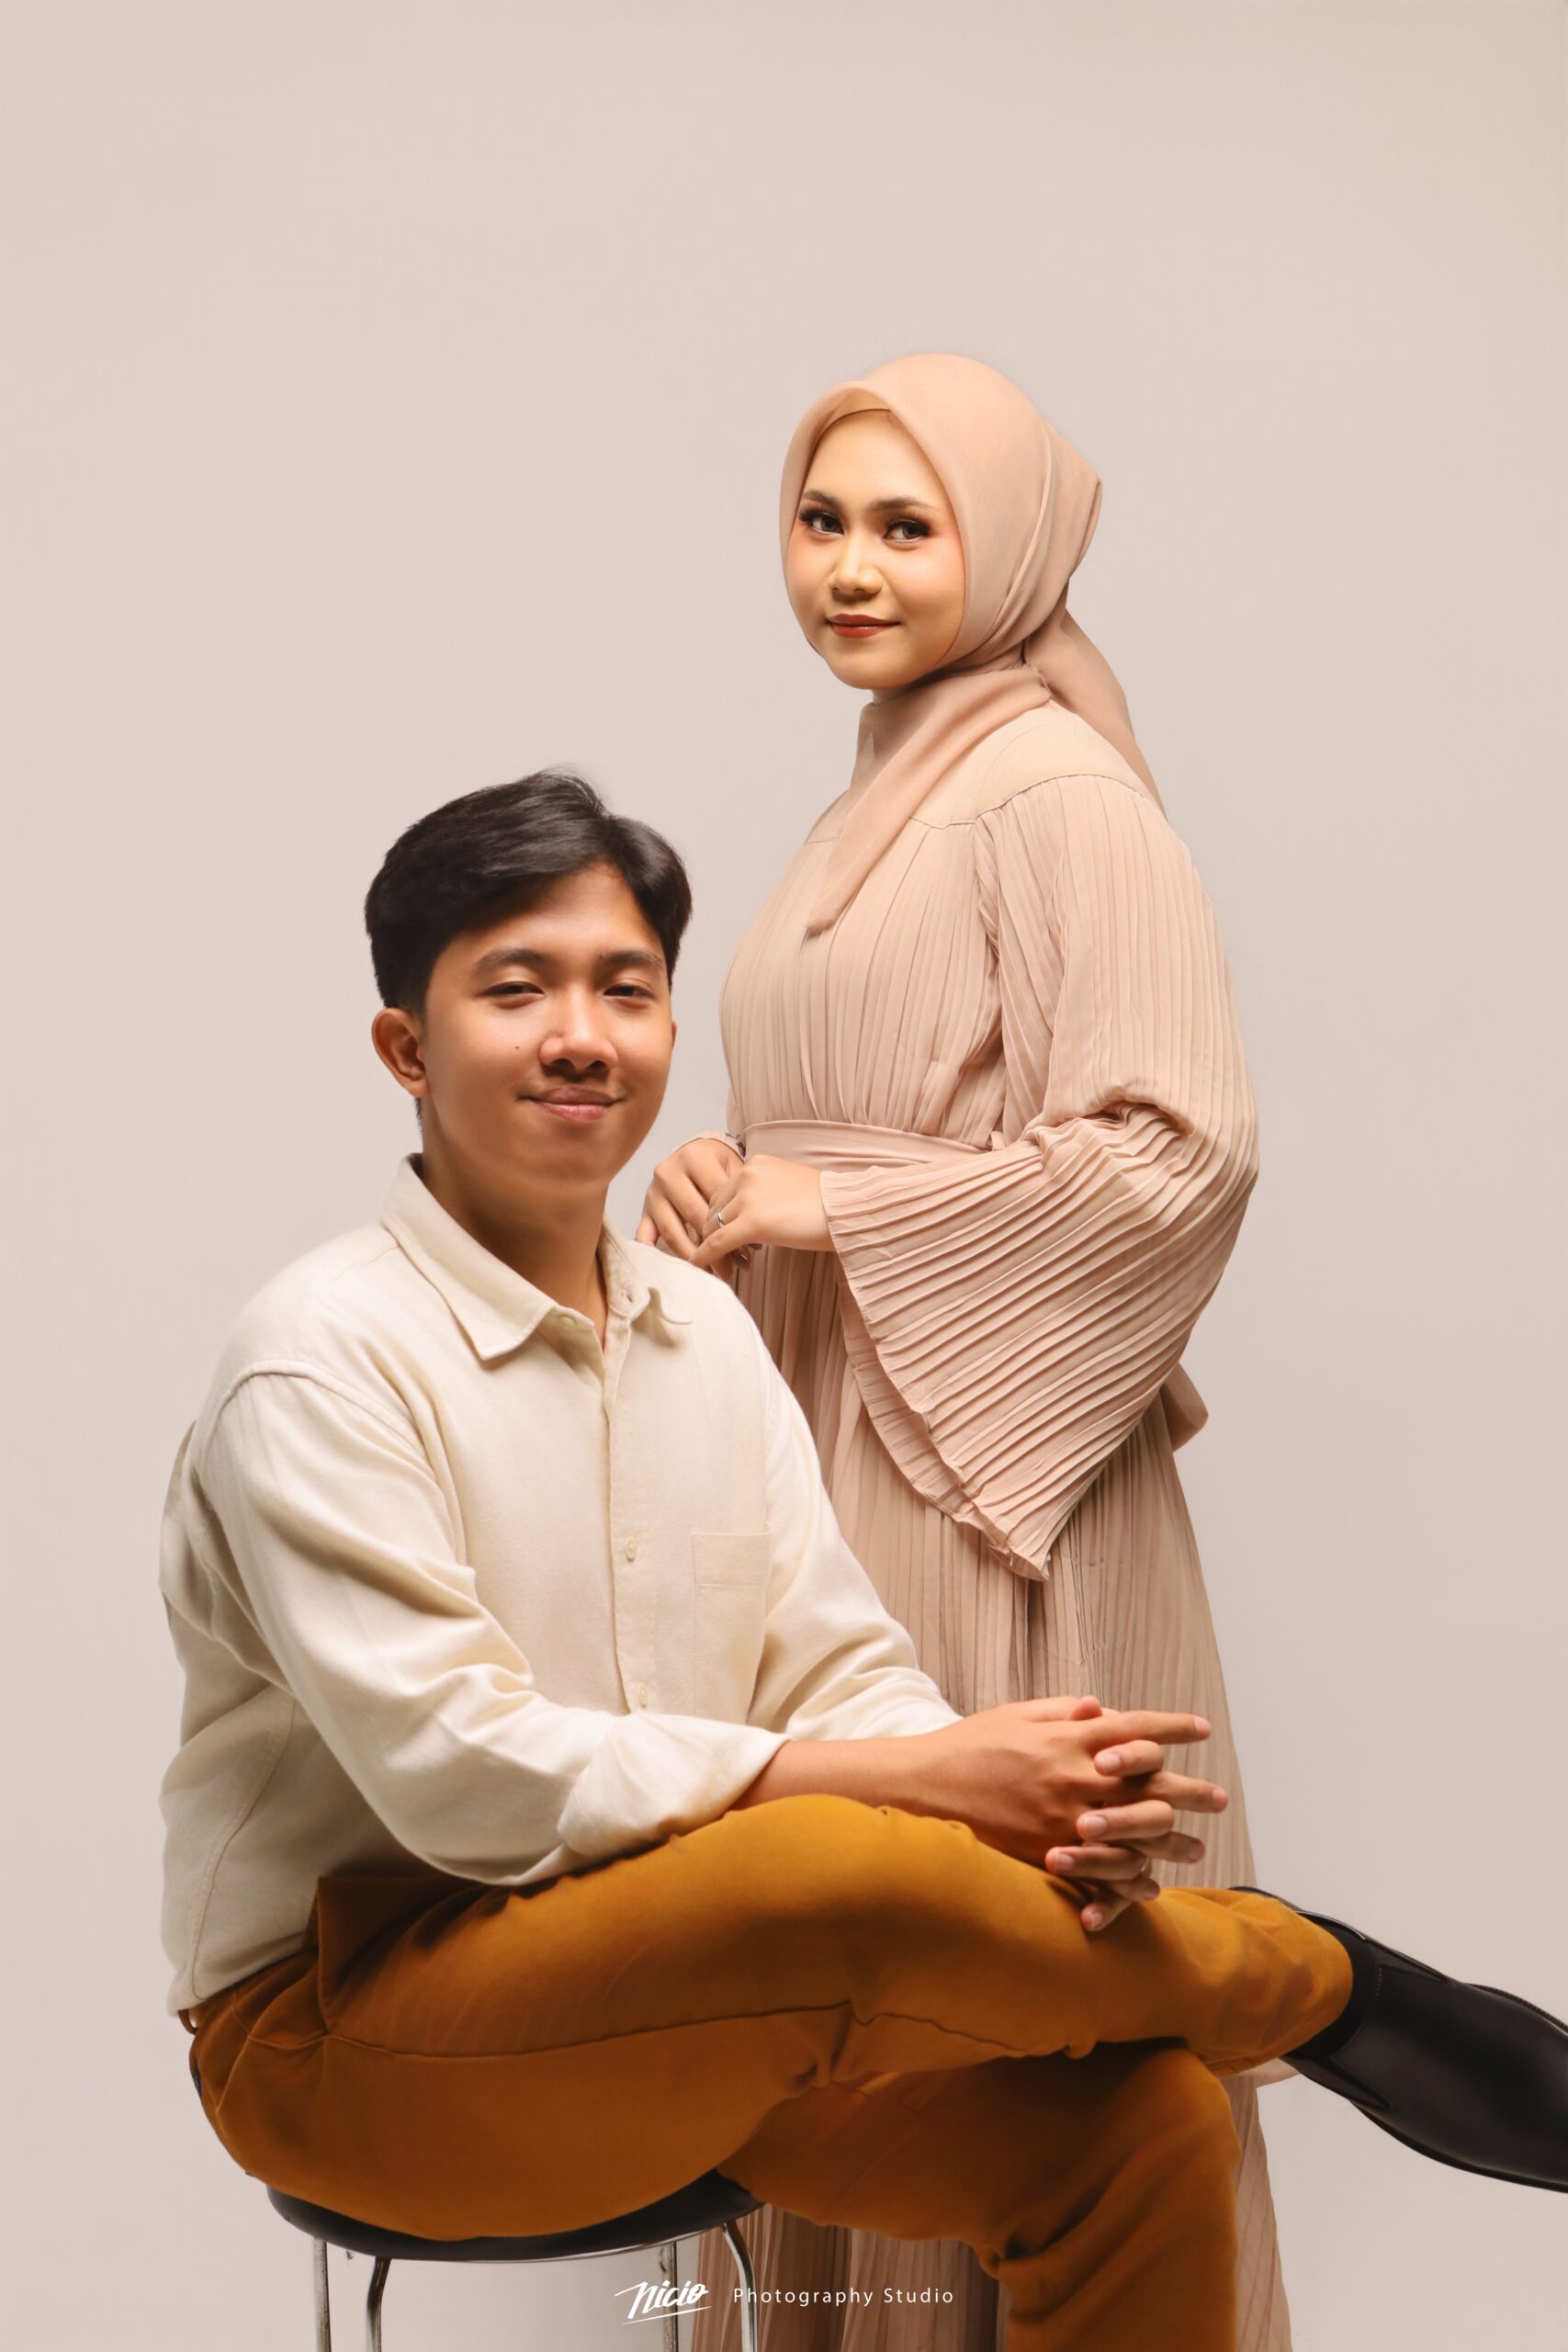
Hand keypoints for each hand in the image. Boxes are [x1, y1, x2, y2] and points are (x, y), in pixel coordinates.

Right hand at [636, 1138, 751, 1276]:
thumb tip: (749, 1246)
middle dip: (713, 1245)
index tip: (746, 1253)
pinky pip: (644, 1235)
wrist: (695, 1156)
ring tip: (711, 1272)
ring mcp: (653, 1193)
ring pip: (672, 1231)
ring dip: (692, 1256)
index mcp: (694, 1158)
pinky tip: (670, 1269)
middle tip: (729, 1269)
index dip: (731, 1226)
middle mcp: (669, 1172)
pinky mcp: (644, 1210)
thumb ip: (739, 1200)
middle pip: (694, 1216)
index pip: (715, 1198)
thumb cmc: (718, 1168)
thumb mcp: (732, 1171)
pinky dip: (654, 1253)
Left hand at [689, 1154, 832, 1268]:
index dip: (721, 1219)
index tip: (723, 1239)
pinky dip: (705, 1257)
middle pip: (714, 1210)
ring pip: (713, 1227)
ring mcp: (748, 1197)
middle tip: (720, 1257)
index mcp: (755, 1164)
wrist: (849, 1210)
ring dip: (712, 1249)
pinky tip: (699, 1268)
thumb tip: (747, 1220)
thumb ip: (763, 1195)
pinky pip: (717, 1242)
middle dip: (714, 1234)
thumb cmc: (827, 1204)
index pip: (723, 1194)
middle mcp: (747, 1174)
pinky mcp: (753, 1222)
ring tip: (720, 1267)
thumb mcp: (788, 1187)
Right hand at [898, 1695, 1226, 1932]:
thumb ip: (1063, 1711)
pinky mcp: (1049, 1856)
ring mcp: (1065, 1821)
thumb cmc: (968, 1747)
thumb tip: (1102, 1708)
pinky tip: (1151, 1884)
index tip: (1202, 1730)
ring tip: (1196, 1846)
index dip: (1174, 1727)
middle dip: (1192, 1791)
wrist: (923, 1789)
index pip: (1138, 1728)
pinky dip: (1132, 1880)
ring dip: (1172, 1841)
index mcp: (1069, 1738)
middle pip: (1152, 1785)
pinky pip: (1104, 1872)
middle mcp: (1076, 1779)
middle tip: (1219, 1798)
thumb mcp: (1016, 1715)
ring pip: (1138, 1834)